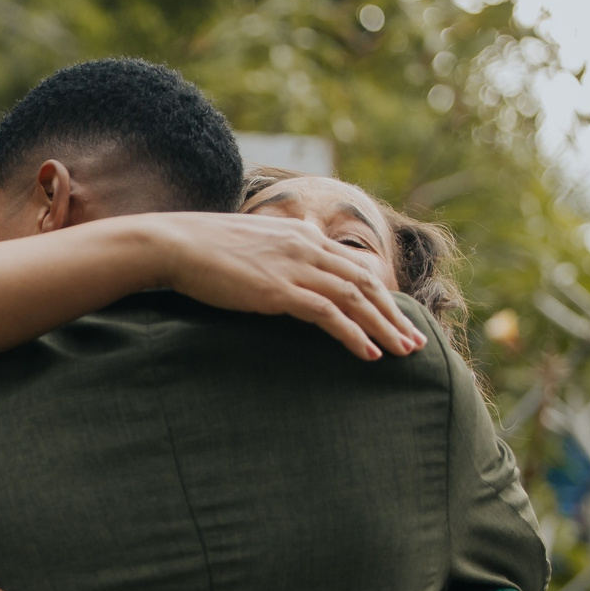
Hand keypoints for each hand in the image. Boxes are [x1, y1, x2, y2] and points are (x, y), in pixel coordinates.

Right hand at [145, 213, 421, 358]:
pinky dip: (352, 334)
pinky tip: (367, 354)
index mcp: (303, 236)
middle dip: (394, 316)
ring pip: (355, 299)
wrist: (175, 244)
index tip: (397, 320)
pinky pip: (328, 314)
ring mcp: (294, 268)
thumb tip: (287, 255)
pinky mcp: (278, 290)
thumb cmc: (204, 247)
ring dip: (384, 328)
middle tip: (414, 343)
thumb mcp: (251, 242)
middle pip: (365, 284)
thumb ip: (278, 249)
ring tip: (403, 353)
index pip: (355, 268)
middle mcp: (307, 248)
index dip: (381, 296)